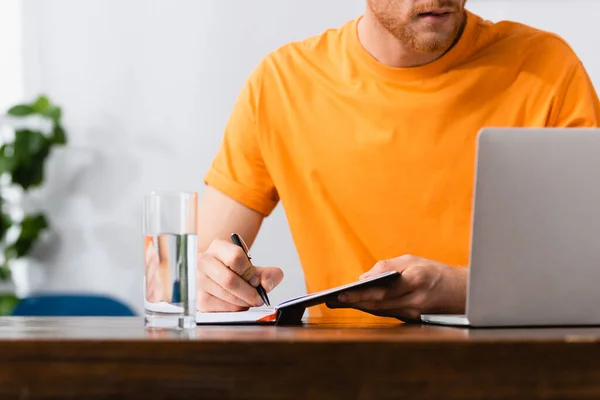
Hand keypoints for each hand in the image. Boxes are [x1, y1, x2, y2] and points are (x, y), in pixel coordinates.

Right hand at [197, 239, 283, 311]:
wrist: (215, 276)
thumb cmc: (234, 271)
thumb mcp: (252, 266)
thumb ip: (268, 273)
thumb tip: (267, 284)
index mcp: (218, 247)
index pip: (235, 258)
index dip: (250, 272)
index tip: (256, 280)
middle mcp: (204, 262)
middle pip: (230, 281)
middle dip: (250, 293)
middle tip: (259, 297)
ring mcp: (198, 281)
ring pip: (228, 297)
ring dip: (245, 302)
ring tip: (249, 299)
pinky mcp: (199, 300)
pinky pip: (223, 309)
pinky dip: (236, 309)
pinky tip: (238, 303)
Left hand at [326, 255, 466, 321]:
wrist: (459, 291)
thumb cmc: (433, 271)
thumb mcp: (411, 260)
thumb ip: (387, 267)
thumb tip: (364, 277)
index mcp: (416, 280)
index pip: (384, 290)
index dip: (362, 294)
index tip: (343, 292)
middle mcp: (415, 300)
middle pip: (378, 305)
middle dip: (354, 302)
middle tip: (333, 300)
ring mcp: (413, 313)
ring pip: (380, 311)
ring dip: (358, 307)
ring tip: (338, 302)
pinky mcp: (410, 319)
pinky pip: (386, 314)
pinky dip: (370, 309)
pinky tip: (356, 304)